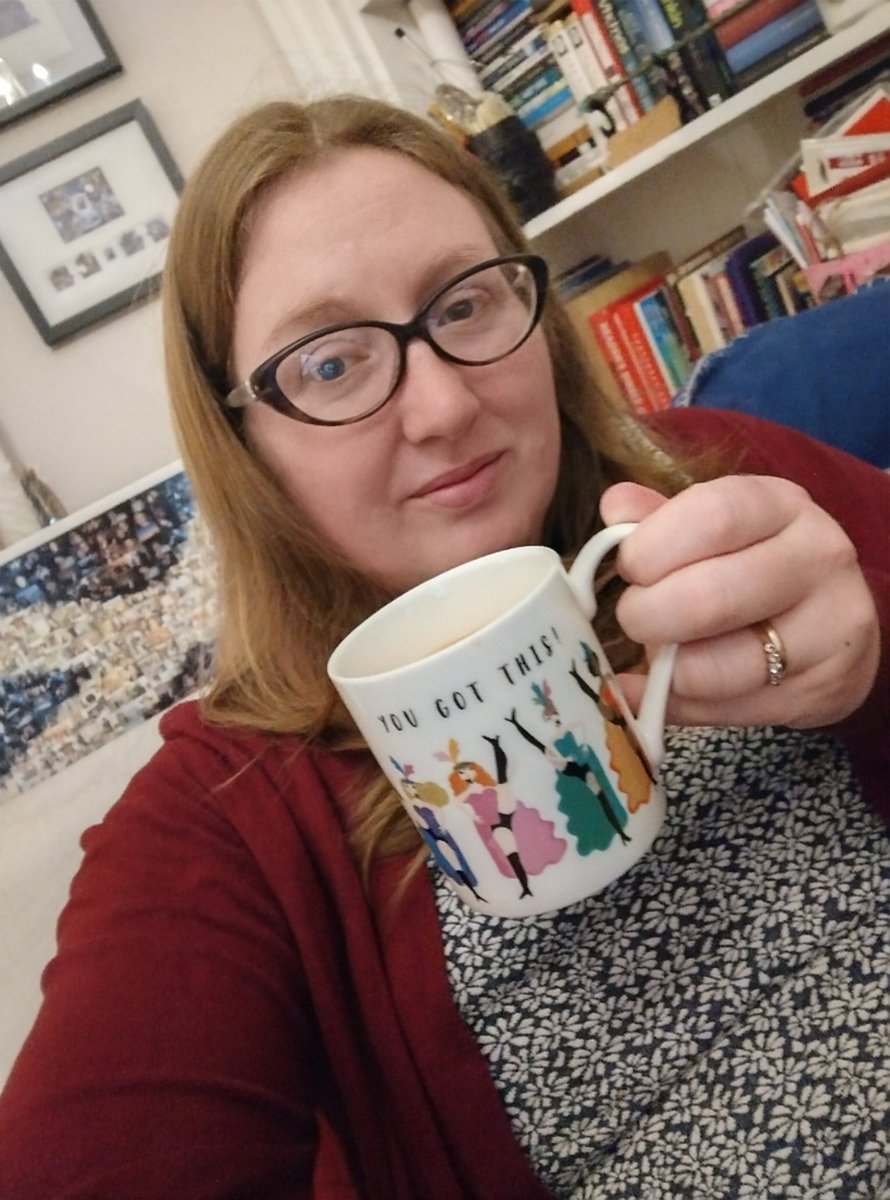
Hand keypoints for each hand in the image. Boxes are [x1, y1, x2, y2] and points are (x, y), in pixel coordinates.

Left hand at [600, 476, 879, 728]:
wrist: (838, 631)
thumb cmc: (757, 568)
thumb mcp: (715, 531)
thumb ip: (660, 518)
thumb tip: (615, 507)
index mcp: (781, 505)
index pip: (713, 516)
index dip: (652, 547)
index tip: (630, 568)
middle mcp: (817, 558)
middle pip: (709, 598)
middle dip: (648, 616)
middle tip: (634, 618)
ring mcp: (830, 628)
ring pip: (715, 668)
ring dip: (666, 669)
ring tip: (664, 654)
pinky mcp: (824, 689)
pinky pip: (724, 711)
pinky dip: (679, 706)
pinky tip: (675, 688)